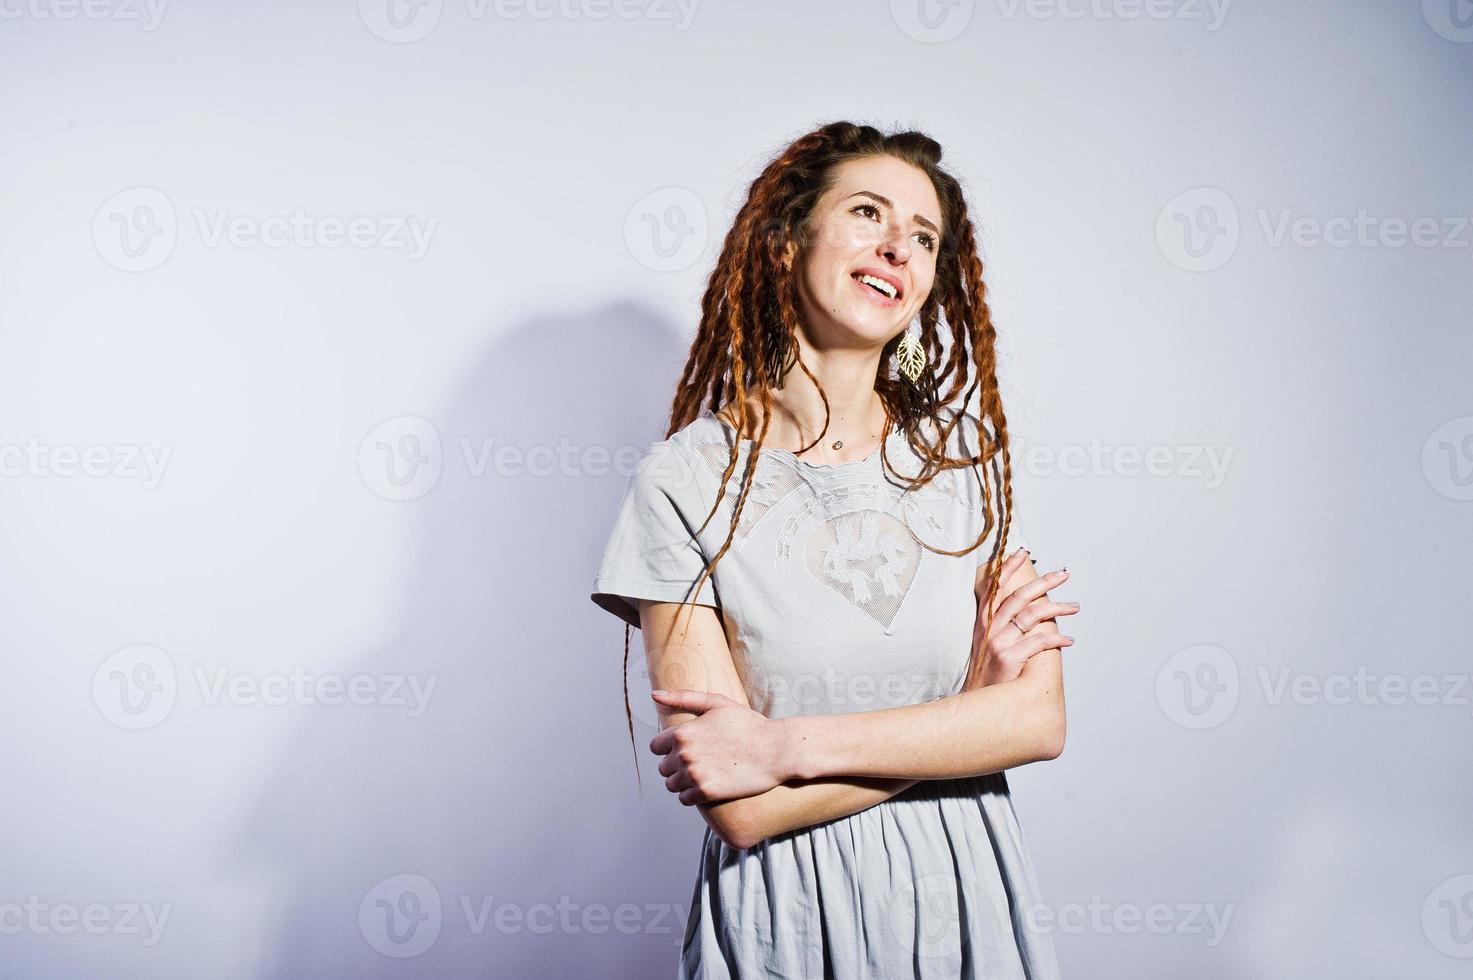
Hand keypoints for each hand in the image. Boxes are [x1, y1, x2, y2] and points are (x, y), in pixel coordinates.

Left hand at [647, 690, 794, 805]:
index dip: (669, 748)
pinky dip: (692, 795)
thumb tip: (654, 695)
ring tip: (702, 774)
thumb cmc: (748, 724)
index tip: (686, 748)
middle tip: (700, 761)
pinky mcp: (706, 792)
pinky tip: (707, 785)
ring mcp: (694, 775)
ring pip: (671, 785)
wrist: (776, 750)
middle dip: (677, 765)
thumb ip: (683, 698)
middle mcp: (684, 754)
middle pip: (663, 768)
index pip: (655, 747)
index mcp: (683, 732)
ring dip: (683, 782)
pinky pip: (684, 799)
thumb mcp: (717, 703)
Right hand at [964, 548, 1078, 690]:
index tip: (1022, 553)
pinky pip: (1038, 642)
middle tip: (1064, 574)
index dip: (1007, 568)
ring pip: (1032, 615)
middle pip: (1018, 596)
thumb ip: (999, 624)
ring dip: (1057, 608)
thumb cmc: (987, 672)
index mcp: (983, 621)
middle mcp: (989, 628)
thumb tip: (1026, 608)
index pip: (994, 587)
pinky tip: (1069, 640)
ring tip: (1076, 607)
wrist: (976, 701)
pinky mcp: (1009, 658)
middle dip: (1044, 582)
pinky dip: (1057, 639)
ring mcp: (998, 642)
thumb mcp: (985, 643)